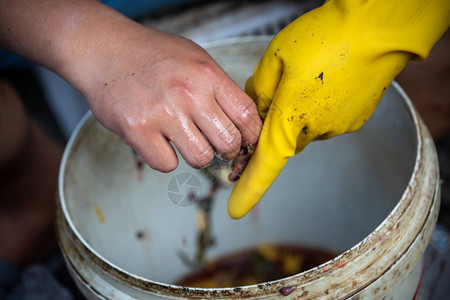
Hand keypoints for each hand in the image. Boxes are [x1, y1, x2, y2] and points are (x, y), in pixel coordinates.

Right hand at [0, 0, 261, 171]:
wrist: (104, 50)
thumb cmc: (151, 55)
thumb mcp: (195, 59)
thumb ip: (219, 88)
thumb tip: (243, 120)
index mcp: (207, 75)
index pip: (247, 115)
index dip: (252, 135)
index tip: (247, 141)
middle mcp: (189, 94)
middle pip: (228, 143)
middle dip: (225, 150)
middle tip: (213, 143)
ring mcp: (163, 113)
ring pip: (201, 159)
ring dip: (195, 154)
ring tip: (182, 138)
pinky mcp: (137, 131)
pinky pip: (167, 164)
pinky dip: (165, 158)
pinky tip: (158, 141)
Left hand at [227, 0, 449, 218]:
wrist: (379, 28)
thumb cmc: (325, 37)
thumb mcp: (276, 58)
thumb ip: (259, 91)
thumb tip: (254, 113)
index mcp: (291, 117)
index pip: (265, 163)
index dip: (249, 188)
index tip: (234, 209)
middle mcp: (316, 129)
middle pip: (283, 139)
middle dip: (274, 123)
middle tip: (279, 90)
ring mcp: (338, 125)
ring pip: (305, 128)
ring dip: (298, 112)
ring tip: (307, 77)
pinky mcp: (354, 119)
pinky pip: (325, 119)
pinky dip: (318, 106)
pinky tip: (325, 81)